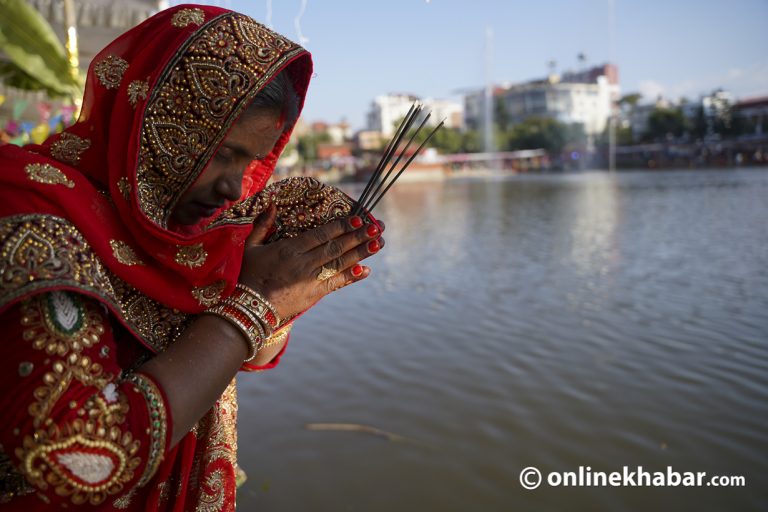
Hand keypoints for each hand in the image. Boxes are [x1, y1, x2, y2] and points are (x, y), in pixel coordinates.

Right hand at [238, 204, 384, 320]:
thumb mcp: (251, 247)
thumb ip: (262, 224)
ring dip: (361, 253)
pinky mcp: (314, 294)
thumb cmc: (249, 274)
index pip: (321, 235)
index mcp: (289, 249)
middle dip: (358, 236)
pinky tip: (365, 269)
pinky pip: (336, 283)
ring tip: (378, 243)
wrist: (250, 308)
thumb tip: (271, 203)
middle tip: (376, 226)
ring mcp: (310, 279)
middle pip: (335, 247)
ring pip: (340, 263)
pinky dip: (351, 277)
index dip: (340, 226)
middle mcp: (303, 263)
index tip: (356, 219)